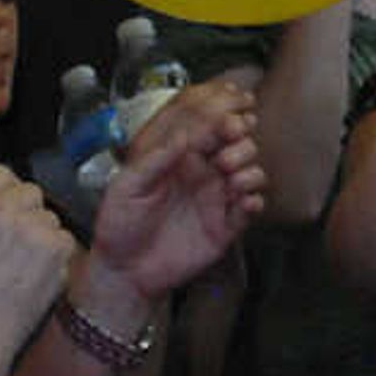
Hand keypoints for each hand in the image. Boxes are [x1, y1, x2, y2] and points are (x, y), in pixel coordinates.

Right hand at [0, 168, 78, 361]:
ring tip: (22, 267)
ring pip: (49, 217)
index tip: (5, 213)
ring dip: (42, 236)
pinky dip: (56, 258)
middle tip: (16, 245)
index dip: (5, 195)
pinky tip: (36, 277)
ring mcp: (29, 225)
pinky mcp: (55, 246)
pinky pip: (64, 239)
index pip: (2, 174)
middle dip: (26, 214)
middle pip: (30, 193)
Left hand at [92, 80, 267, 298]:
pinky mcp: (227, 225)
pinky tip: (244, 202)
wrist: (125, 272)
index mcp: (176, 156)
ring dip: (248, 164)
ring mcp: (216, 197)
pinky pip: (253, 205)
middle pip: (235, 139)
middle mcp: (201, 171)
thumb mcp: (126, 186)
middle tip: (234, 133)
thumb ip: (155, 158)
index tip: (234, 104)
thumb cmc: (119, 224)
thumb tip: (185, 134)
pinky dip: (255, 199)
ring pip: (251, 168)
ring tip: (229, 174)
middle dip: (240, 131)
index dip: (221, 109)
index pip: (204, 123)